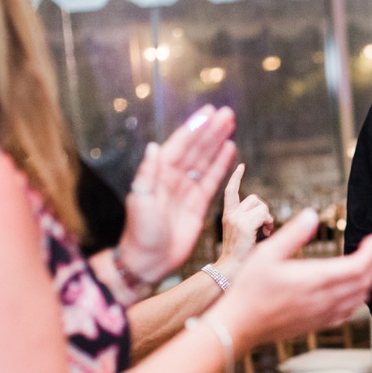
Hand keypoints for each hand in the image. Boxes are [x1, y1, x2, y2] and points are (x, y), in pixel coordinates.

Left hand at [119, 106, 236, 282]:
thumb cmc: (140, 232)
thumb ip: (148, 173)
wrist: (149, 260)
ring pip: (206, 160)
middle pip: (197, 148)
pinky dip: (221, 164)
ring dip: (218, 142)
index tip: (209, 112)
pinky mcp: (198, 203)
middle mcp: (173, 177)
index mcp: (159, 173)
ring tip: (231, 125)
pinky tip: (230, 149)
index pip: (181, 144)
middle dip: (212, 130)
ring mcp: (187, 189)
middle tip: (227, 113)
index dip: (195, 127)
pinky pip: (212, 179)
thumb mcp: (141, 200)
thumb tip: (153, 146)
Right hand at [211, 211, 371, 351]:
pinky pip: (347, 313)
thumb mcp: (266, 253)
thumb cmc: (249, 289)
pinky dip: (356, 299)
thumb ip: (293, 234)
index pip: (358, 266)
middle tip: (370, 249)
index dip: (371, 252)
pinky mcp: (317, 324)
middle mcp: (324, 299)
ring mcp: (322, 314)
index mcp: (315, 279)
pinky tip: (349, 292)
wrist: (239, 325)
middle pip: (364, 282)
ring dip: (366, 281)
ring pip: (359, 299)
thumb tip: (311, 214)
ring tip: (363, 266)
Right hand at [213, 163, 273, 278]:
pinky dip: (269, 223)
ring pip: (261, 206)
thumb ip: (250, 220)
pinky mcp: (244, 225)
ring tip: (266, 232)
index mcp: (227, 216)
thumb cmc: (242, 256)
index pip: (230, 191)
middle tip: (266, 226)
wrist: (232, 271)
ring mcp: (236, 219)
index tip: (242, 166)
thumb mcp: (244, 234)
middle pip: (255, 198)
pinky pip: (264, 215)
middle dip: (264, 210)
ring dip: (268, 218)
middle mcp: (229, 215)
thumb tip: (265, 213)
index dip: (236, 177)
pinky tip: (266, 234)